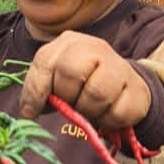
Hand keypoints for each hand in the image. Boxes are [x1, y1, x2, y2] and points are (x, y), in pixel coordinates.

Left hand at [18, 31, 150, 129]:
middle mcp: (94, 47)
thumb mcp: (56, 81)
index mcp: (68, 43)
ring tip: (90, 108)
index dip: (35, 89)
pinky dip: (107, 120)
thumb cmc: (82, 84)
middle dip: (66, 96)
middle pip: (70, 73)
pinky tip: (107, 112)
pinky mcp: (136, 88)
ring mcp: (118, 65)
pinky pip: (116, 112)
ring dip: (88, 110)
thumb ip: (40, 90)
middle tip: (71, 103)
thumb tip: (28, 110)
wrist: (124, 88)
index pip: (44, 61)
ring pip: (95, 94)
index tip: (31, 111)